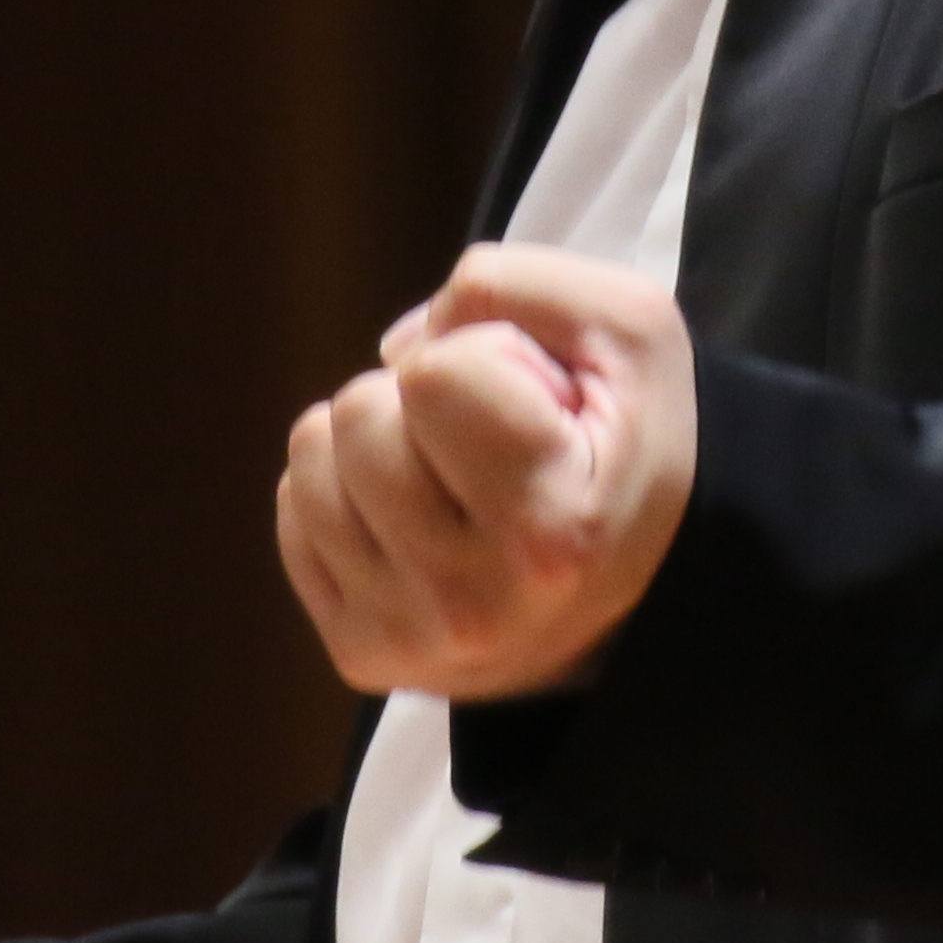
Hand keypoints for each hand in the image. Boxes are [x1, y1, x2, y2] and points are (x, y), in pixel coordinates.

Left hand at [278, 242, 697, 699]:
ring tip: (451, 476)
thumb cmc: (632, 444)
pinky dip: (346, 492)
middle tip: (491, 442)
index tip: (543, 407)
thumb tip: (393, 350)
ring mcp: (405, 639)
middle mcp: (469, 603)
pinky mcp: (361, 656)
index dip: (487, 356)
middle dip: (420, 397)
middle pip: (358, 414)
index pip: (432, 373)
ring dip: (375, 439)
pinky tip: (417, 518)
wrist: (649, 589)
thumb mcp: (627, 328)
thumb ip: (513, 286)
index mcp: (549, 531)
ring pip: (311, 456)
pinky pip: (294, 513)